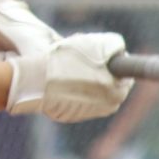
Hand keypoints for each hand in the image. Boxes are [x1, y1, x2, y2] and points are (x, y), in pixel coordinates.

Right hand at [6, 32, 132, 122]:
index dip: (111, 59)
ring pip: (91, 89)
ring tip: (65, 66)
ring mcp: (86, 112)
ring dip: (83, 77)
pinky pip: (75, 97)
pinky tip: (57, 78)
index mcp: (117, 93)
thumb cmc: (65, 61)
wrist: (34, 81)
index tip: (98, 53)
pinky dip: (70, 88)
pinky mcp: (68, 114)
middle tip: (78, 56)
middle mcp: (106, 107)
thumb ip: (114, 45)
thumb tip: (119, 48)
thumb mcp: (95, 44)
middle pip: (108, 82)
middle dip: (97, 69)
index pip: (124, 74)